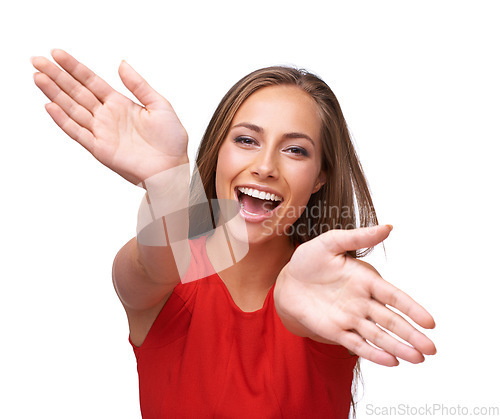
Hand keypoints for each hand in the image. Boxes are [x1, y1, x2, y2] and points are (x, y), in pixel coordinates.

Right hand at [32, 49, 187, 184]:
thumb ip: (139, 85)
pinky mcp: (100, 149)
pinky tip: (50, 106)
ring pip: (73, 109)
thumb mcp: (160, 105)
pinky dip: (63, 120)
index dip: (75, 68)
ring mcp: (102, 132)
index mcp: (120, 104)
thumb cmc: (171, 141)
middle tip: (38, 60)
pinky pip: (78, 133)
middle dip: (57, 76)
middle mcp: (107, 116)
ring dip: (55, 93)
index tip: (57, 54)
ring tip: (38, 77)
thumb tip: (122, 64)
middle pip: (77, 92)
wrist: (173, 168)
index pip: (92, 82)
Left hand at [274, 225, 435, 366]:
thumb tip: (388, 227)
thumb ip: (357, 236)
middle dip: (411, 334)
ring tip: (418, 359)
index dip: (411, 308)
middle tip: (432, 349)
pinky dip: (373, 353)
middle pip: (391, 320)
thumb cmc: (309, 259)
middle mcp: (362, 301)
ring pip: (378, 335)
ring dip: (398, 347)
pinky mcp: (336, 331)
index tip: (429, 322)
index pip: (393, 296)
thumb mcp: (330, 242)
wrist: (287, 281)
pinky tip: (392, 362)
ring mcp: (350, 318)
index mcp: (365, 280)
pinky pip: (357, 344)